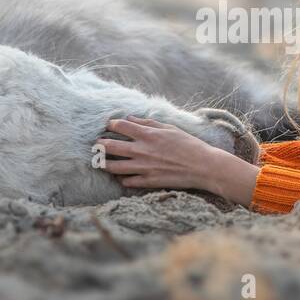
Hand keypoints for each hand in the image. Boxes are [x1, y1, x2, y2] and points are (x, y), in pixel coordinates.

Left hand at [95, 116, 225, 192]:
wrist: (203, 166)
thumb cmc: (189, 145)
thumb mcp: (170, 128)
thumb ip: (148, 123)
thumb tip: (130, 118)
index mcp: (148, 135)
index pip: (121, 126)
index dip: (111, 124)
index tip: (108, 125)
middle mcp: (142, 150)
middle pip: (111, 146)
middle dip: (100, 144)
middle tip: (96, 144)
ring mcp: (144, 167)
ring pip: (114, 166)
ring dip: (104, 163)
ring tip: (99, 162)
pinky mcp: (148, 181)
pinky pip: (127, 181)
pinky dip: (121, 178)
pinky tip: (120, 176)